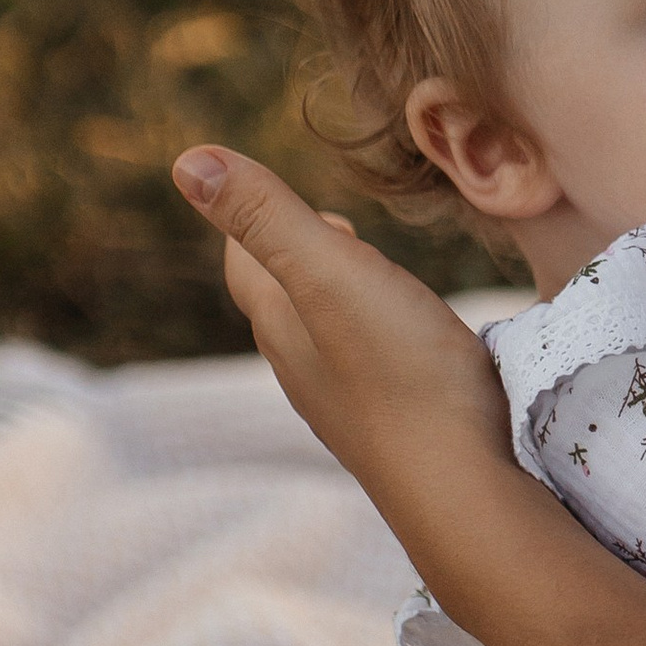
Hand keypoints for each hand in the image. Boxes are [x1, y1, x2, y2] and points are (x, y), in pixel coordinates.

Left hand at [171, 147, 514, 537]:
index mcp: (280, 326)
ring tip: (373, 275)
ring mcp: (345, 405)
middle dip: (297, 256)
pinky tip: (409, 340)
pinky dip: (374, 338)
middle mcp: (301, 370)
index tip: (281, 193)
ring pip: (322, 339)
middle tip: (338, 227)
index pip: (243, 264)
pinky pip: (366, 369)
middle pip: (279, 303)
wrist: (459, 484)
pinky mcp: (391, 426)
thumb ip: (267, 216)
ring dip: (338, 299)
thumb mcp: (332, 274)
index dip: (252, 222)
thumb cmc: (400, 371)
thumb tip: (187, 161)